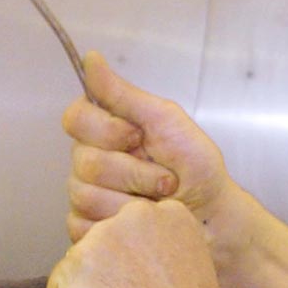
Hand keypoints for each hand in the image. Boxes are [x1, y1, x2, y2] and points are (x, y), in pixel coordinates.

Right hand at [62, 50, 232, 240]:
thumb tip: (91, 58)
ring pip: (85, 196)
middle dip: (133, 172)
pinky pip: (85, 228)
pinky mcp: (88, 229)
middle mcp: (89, 161)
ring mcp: (86, 196)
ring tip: (159, 202)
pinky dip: (120, 227)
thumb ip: (124, 94)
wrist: (212, 215)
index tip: (138, 136)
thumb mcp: (166, 121)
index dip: (106, 130)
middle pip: (84, 162)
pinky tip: (141, 223)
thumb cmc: (195, 167)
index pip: (75, 118)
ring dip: (133, 201)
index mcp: (104, 130)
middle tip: (165, 178)